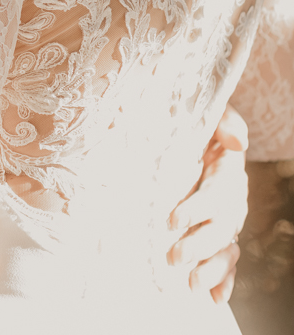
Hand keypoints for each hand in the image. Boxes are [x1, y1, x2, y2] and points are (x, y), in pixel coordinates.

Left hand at [168, 106, 248, 303]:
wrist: (193, 130)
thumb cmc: (199, 121)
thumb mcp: (210, 113)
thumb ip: (223, 121)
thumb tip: (238, 140)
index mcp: (228, 170)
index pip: (217, 193)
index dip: (197, 209)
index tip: (173, 219)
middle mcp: (231, 198)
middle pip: (222, 227)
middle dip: (200, 245)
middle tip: (175, 256)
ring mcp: (227, 217)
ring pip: (225, 246)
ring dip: (211, 268)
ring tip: (192, 283)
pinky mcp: (218, 230)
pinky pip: (228, 257)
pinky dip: (223, 279)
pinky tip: (214, 297)